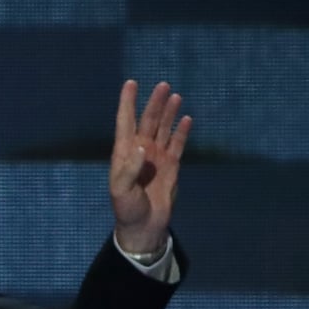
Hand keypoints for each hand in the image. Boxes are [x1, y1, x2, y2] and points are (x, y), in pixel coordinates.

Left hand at [109, 79, 189, 255]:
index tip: (130, 83)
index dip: (127, 103)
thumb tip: (142, 146)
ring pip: (163, 129)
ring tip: (174, 95)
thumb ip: (130, 168)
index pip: (125, 122)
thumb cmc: (127, 207)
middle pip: (148, 121)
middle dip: (154, 103)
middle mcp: (140, 150)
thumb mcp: (122, 190)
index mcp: (124, 153)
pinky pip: (177, 144)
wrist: (144, 225)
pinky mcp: (171, 166)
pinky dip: (182, 131)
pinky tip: (186, 118)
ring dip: (168, 113)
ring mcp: (157, 157)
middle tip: (163, 85)